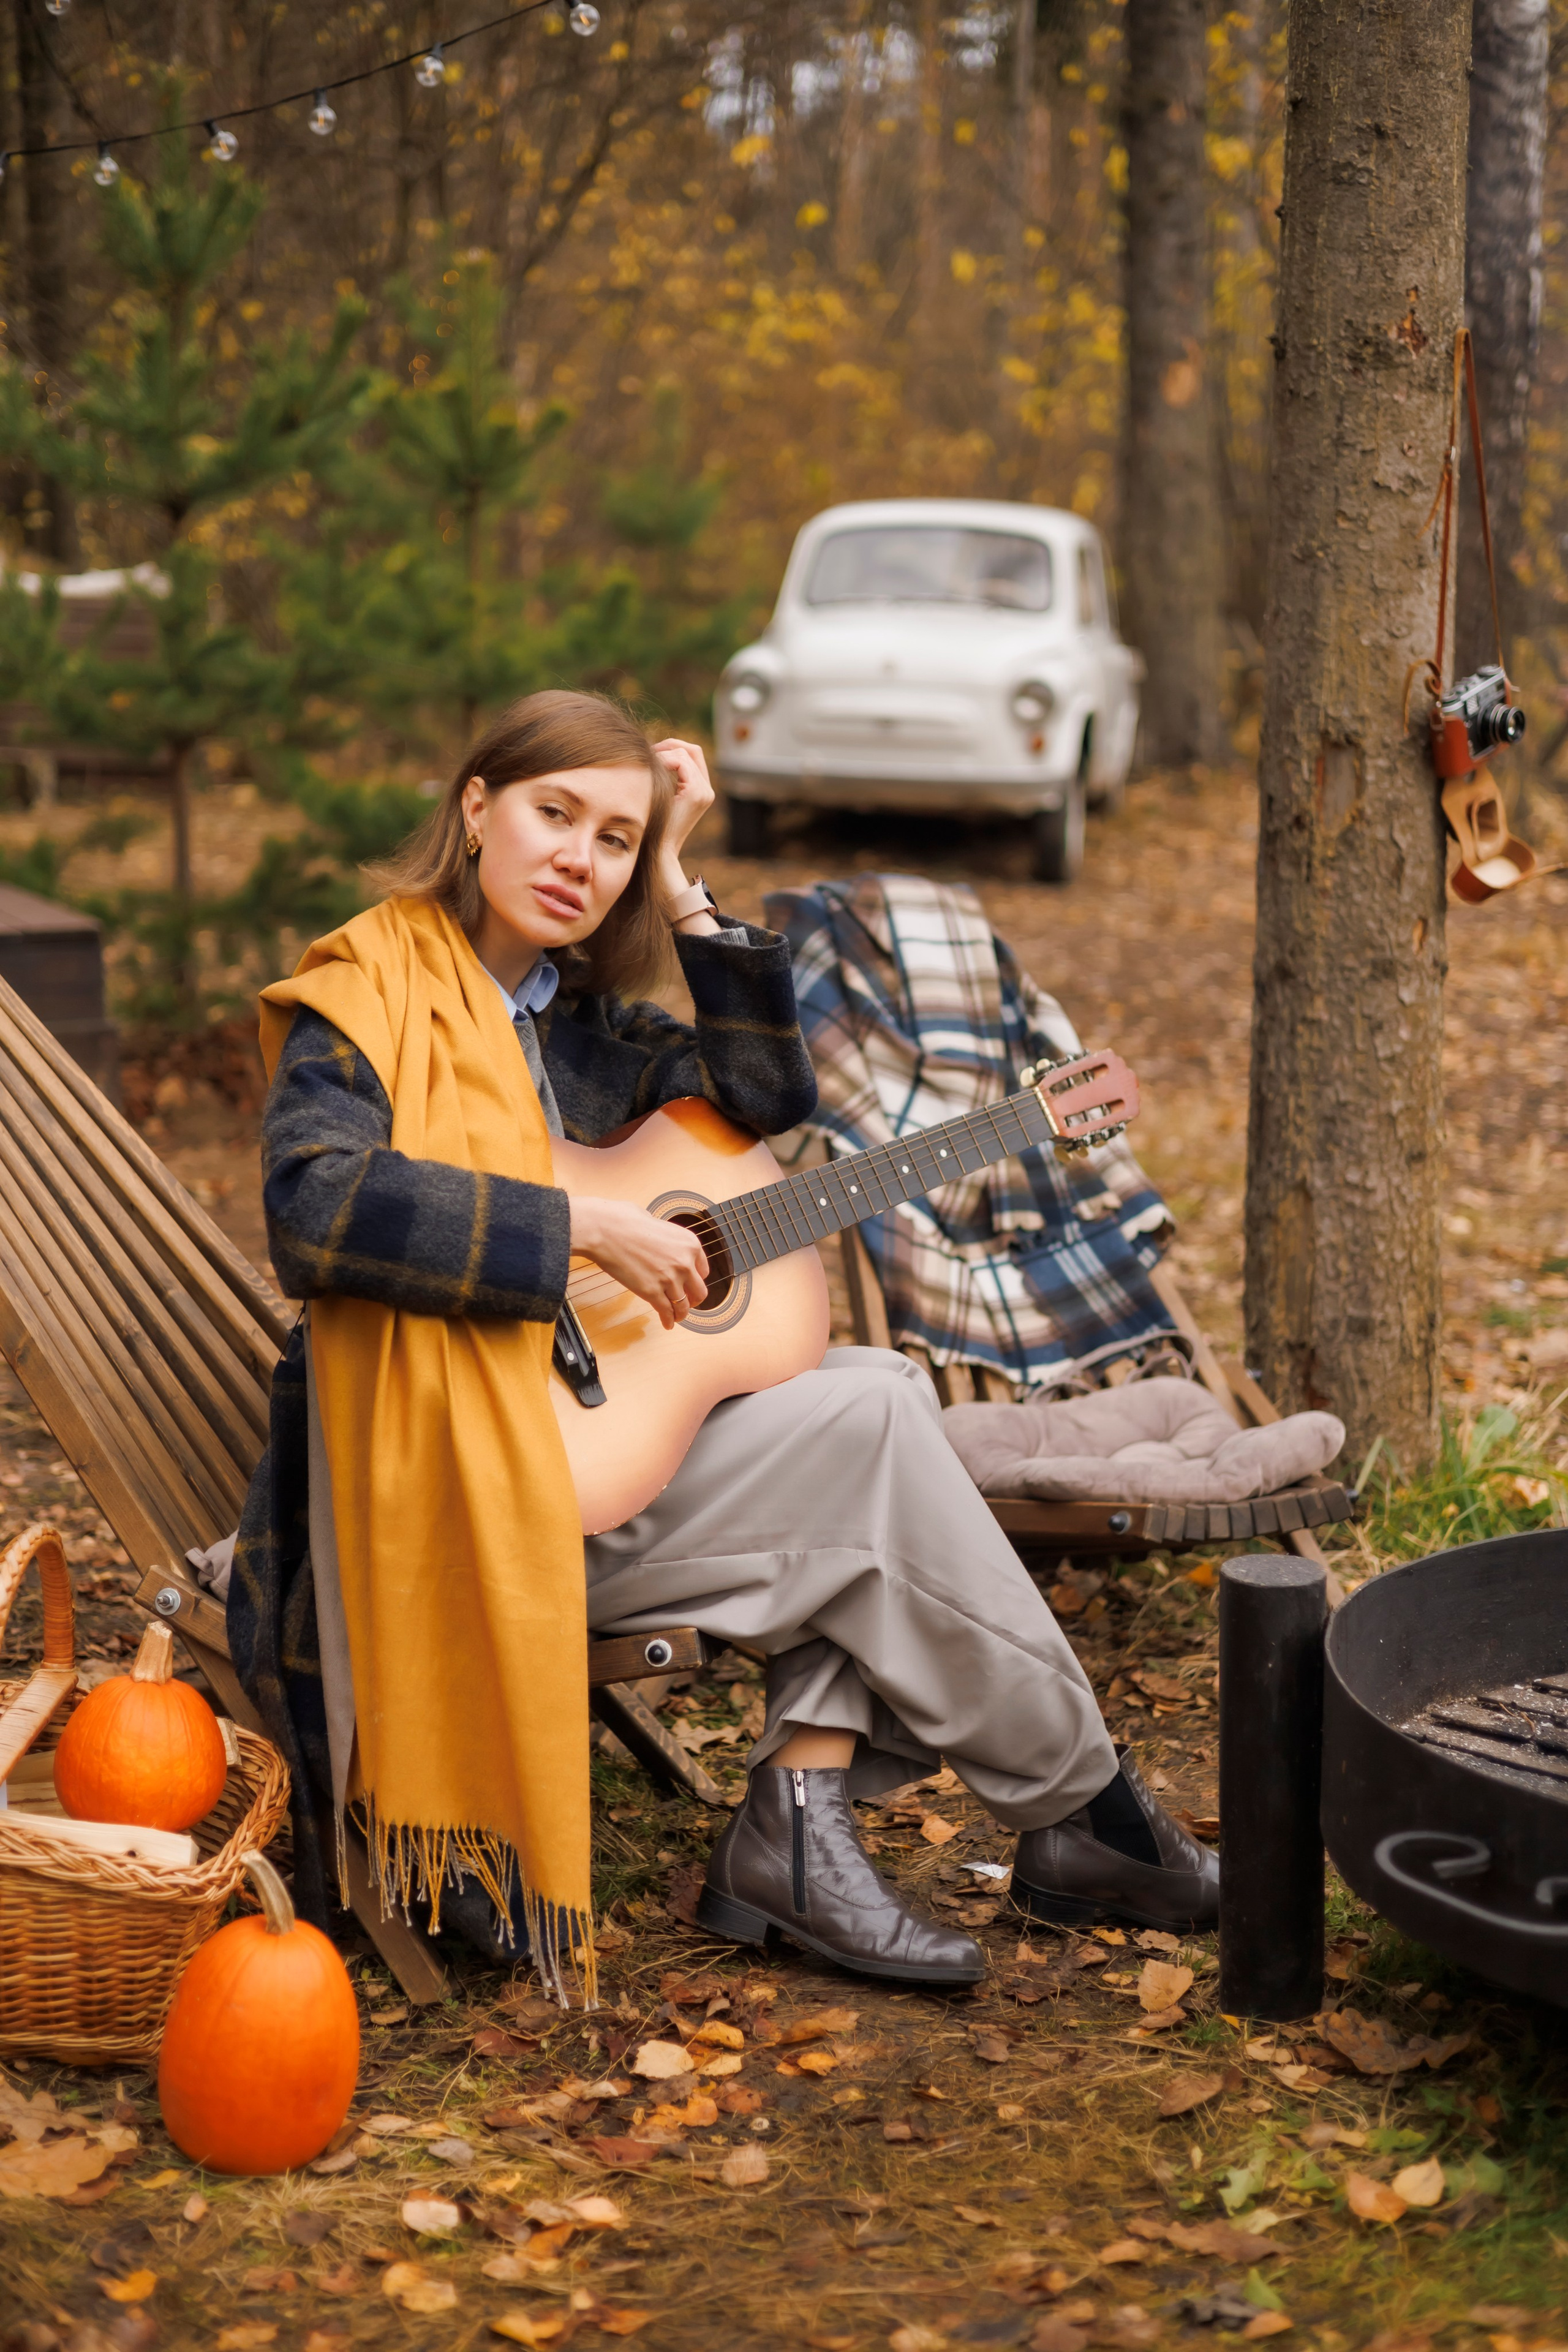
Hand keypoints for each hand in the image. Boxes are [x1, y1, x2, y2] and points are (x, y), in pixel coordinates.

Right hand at [569, 1195, 708, 1328]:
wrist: (605, 1230)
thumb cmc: (624, 1221)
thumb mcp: (657, 1223)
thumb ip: (665, 1238)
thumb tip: (661, 1242)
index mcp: (690, 1244)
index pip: (703, 1271)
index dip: (695, 1280)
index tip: (691, 1285)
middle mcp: (685, 1263)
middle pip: (699, 1291)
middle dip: (693, 1299)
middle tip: (687, 1303)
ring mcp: (670, 1279)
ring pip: (683, 1306)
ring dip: (681, 1313)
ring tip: (677, 1317)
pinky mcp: (652, 1292)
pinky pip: (666, 1312)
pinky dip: (668, 1320)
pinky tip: (667, 1324)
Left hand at [653, 737, 715, 890]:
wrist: (660, 849)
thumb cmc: (656, 825)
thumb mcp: (663, 797)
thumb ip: (666, 778)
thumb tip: (652, 754)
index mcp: (702, 791)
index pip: (694, 756)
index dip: (673, 749)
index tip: (652, 755)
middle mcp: (707, 790)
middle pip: (693, 750)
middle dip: (670, 745)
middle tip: (649, 752)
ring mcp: (704, 791)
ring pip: (685, 754)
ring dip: (663, 754)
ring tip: (647, 763)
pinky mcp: (695, 792)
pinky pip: (680, 762)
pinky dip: (664, 760)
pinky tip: (651, 768)